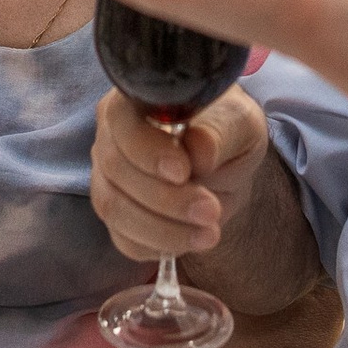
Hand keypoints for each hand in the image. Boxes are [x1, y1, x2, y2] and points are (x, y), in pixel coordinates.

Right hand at [91, 87, 269, 260]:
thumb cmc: (228, 130)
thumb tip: (197, 153)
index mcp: (135, 101)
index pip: (122, 122)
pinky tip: (190, 240)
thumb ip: (220, 133)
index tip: (184, 172)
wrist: (227, 161)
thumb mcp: (239, 123)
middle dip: (164, 199)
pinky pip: (123, 239)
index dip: (147, 150)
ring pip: (114, 209)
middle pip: (115, 170)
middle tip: (211, 210)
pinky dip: (156, 246)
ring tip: (209, 234)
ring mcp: (107, 177)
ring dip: (162, 229)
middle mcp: (111, 136)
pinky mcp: (118, 214)